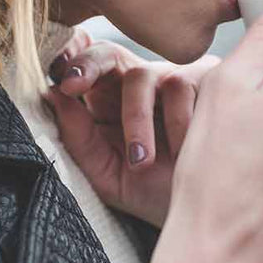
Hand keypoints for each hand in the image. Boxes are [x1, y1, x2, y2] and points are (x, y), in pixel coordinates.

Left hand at [45, 32, 219, 226]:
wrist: (207, 209)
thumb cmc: (156, 192)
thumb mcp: (107, 173)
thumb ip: (79, 138)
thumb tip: (52, 95)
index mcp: (114, 101)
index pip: (88, 65)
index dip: (71, 60)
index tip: (57, 78)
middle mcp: (144, 83)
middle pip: (110, 52)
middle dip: (88, 65)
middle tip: (72, 87)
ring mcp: (177, 78)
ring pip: (143, 74)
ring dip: (136, 120)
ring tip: (142, 161)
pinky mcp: (210, 80)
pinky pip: (182, 85)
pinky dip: (176, 121)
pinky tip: (183, 148)